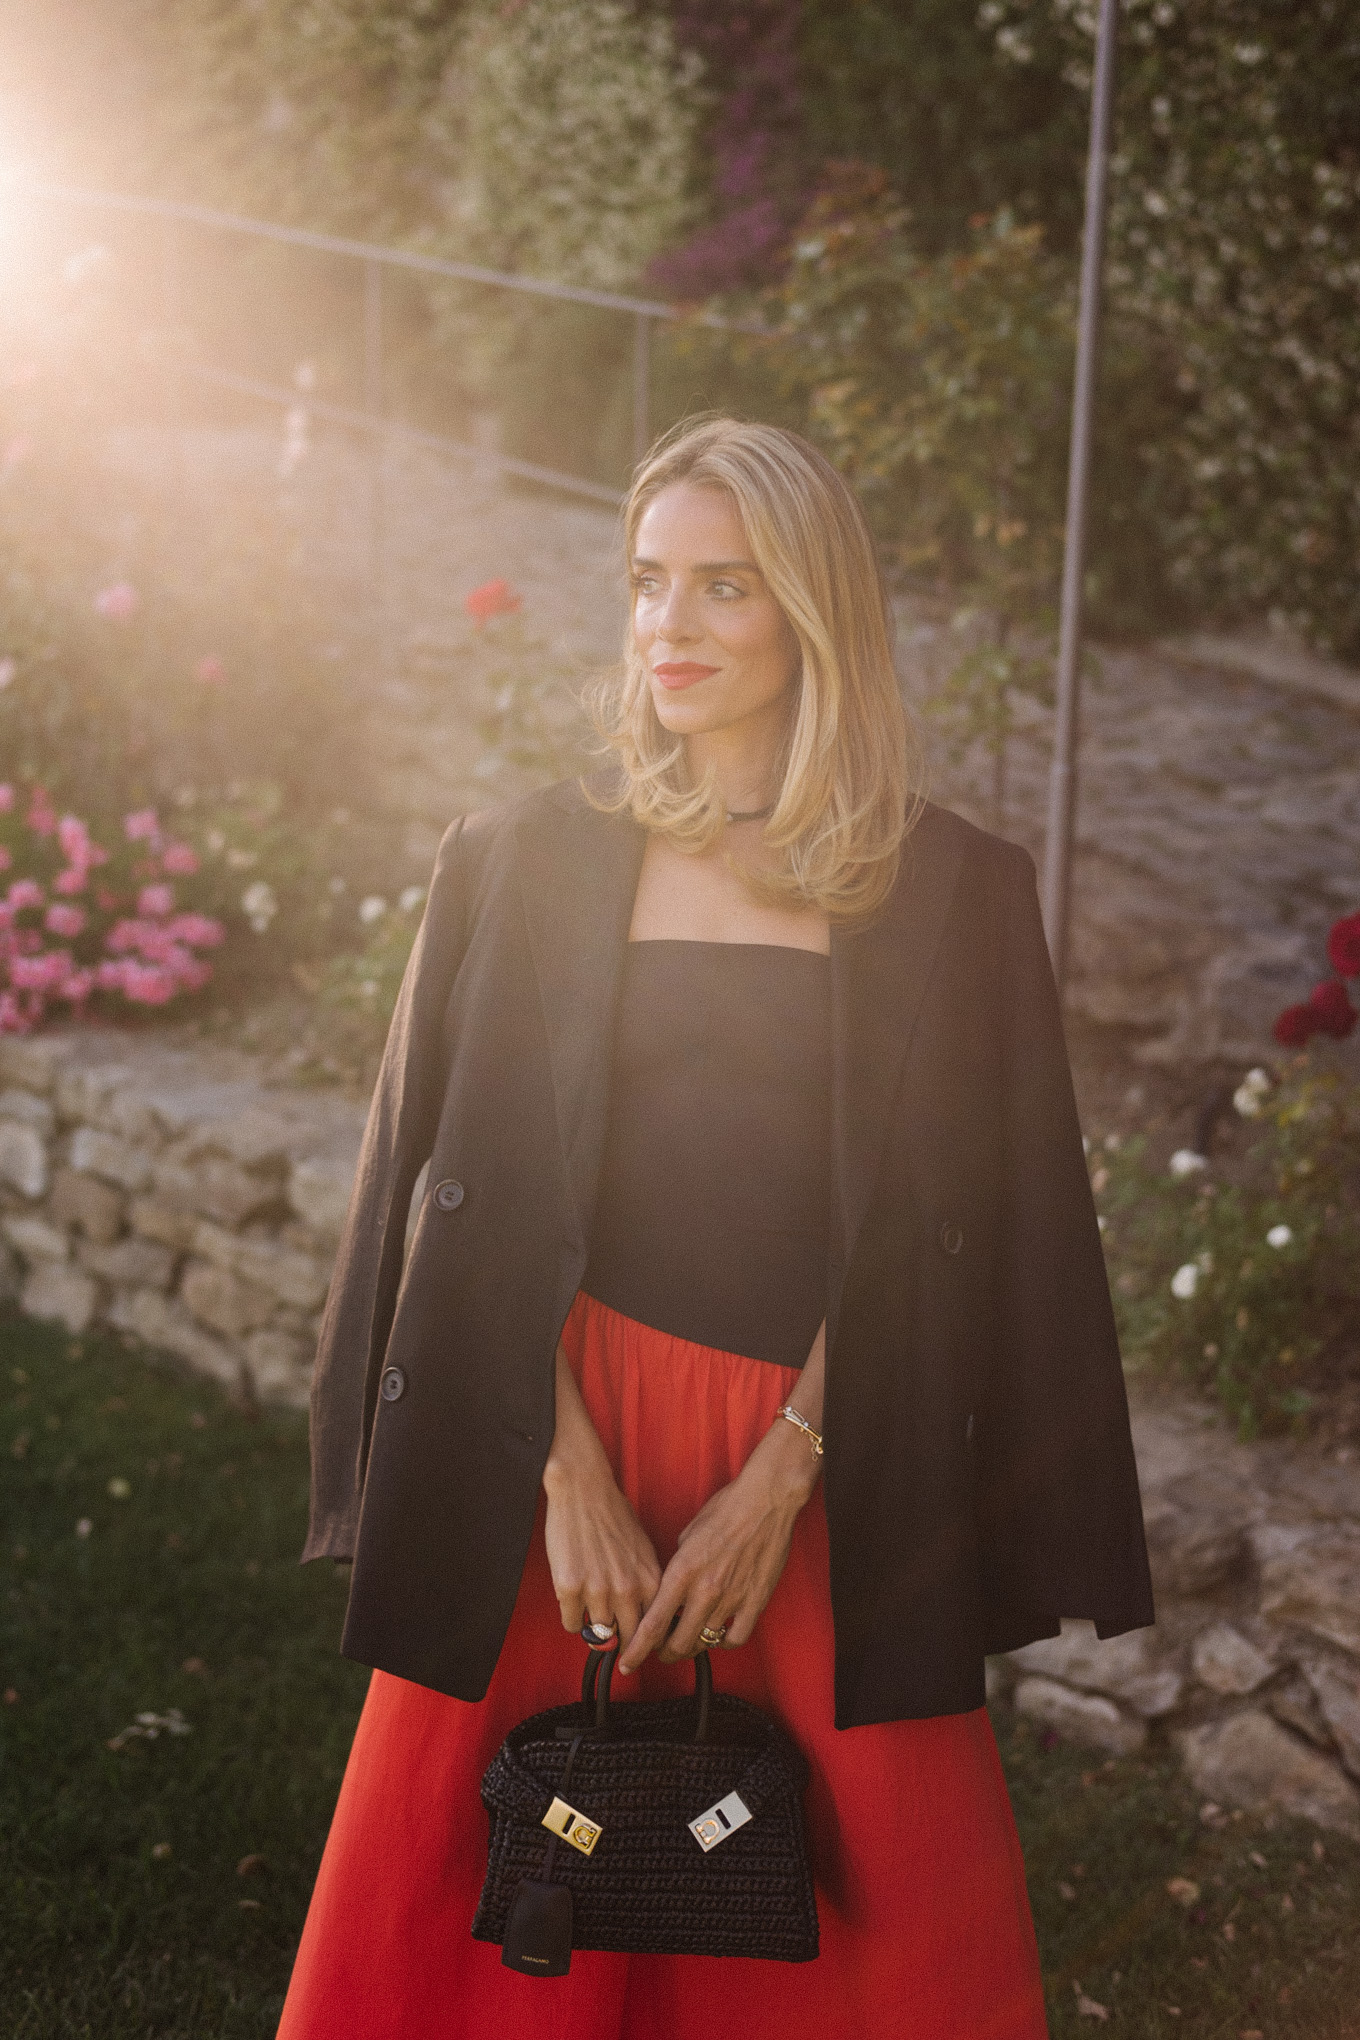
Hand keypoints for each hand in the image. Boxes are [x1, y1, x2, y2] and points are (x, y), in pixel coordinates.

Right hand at [542, 1347, 660, 1657]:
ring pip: (597, 1633)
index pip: (654, 1630)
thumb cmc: (614, 1516)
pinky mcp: (570, 1588)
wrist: (584, 1489)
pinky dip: (572, 1618)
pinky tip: (572, 1602)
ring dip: (593, 1629)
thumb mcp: (642, 1550)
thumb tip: (648, 1615)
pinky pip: (572, 1623)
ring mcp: (598, 1591)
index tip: (639, 1649)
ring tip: (590, 1613)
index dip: (646, 1642)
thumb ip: (646, 1584)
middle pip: (627, 1639)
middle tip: (612, 1644)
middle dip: (620, 1644)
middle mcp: (627, 1590)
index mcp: (650, 1580)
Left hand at [617, 1417, 819, 1672]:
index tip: (627, 1662)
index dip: (637, 1650)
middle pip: (678, 1642)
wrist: (765, 1501)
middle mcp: (705, 1590)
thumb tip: (670, 1590)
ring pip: (705, 1643)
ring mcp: (732, 1598)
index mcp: (682, 1572)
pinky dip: (724, 1643)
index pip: (653, 1624)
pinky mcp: (755, 1601)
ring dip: (693, 1647)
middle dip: (664, 1653)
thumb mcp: (686, 1536)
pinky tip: (719, 1636)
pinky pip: (736, 1638)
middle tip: (661, 1652)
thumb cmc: (724, 1510)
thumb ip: (676, 1568)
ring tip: (688, 1642)